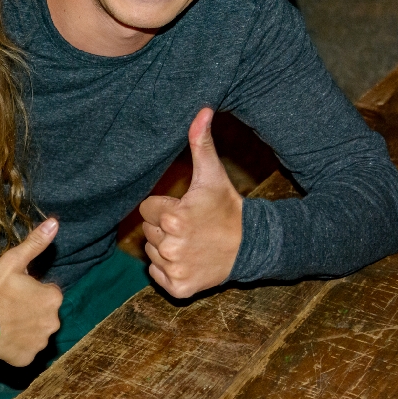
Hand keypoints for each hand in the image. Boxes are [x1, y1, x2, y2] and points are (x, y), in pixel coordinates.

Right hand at [0, 218, 62, 366]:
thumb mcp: (14, 261)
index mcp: (53, 298)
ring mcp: (40, 343)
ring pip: (36, 333)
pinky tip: (3, 337)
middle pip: (44, 313)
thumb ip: (36, 243)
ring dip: (25, 328)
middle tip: (8, 306)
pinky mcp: (26, 359)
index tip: (15, 291)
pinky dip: (17, 347)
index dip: (31, 290)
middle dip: (31, 310)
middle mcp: (53, 322)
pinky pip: (25, 352)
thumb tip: (55, 223)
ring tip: (4, 322)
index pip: (48, 292)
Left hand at [140, 108, 242, 297]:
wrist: (251, 245)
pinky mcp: (179, 288)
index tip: (184, 209)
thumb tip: (202, 110)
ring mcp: (174, 269)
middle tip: (190, 226)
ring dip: (166, 248)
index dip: (164, 207)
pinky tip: (189, 259)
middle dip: (165, 227)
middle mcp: (170, 246)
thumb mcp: (213, 174)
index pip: (146, 209)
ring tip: (191, 241)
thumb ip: (201, 143)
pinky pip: (158, 275)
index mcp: (173, 217)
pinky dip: (170, 270)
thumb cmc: (226, 207)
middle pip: (148, 231)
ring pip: (152, 253)